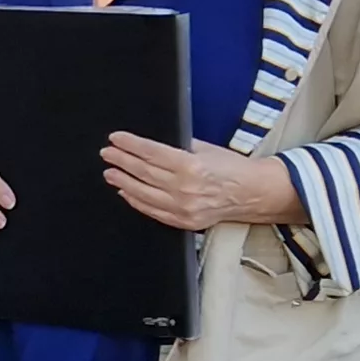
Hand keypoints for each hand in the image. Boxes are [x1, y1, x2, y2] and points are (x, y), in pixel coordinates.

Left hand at [99, 133, 295, 230]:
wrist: (253, 193)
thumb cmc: (231, 168)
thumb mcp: (205, 148)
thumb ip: (178, 147)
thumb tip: (149, 146)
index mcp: (191, 166)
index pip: (151, 153)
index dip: (130, 145)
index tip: (115, 139)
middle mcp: (185, 189)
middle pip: (144, 173)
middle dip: (122, 162)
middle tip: (107, 154)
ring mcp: (183, 208)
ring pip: (144, 194)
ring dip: (123, 182)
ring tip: (110, 173)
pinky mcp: (184, 222)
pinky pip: (153, 211)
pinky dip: (136, 201)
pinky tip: (126, 192)